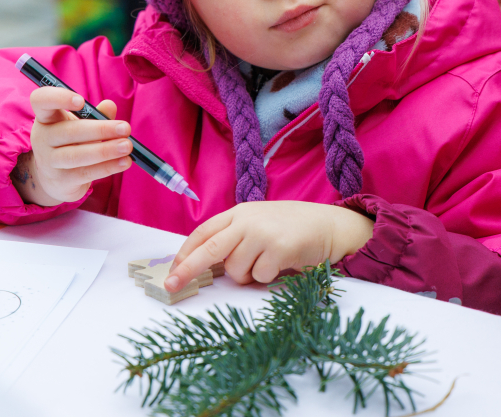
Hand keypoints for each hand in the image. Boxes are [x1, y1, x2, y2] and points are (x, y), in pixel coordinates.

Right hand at [10, 87, 132, 205]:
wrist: (55, 179)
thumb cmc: (70, 143)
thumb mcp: (80, 125)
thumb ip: (95, 114)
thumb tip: (110, 105)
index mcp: (46, 117)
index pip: (41, 100)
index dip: (58, 98)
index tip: (82, 101)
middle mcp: (42, 138)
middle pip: (69, 131)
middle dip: (100, 129)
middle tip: (125, 128)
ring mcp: (49, 161)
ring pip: (77, 155)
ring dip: (105, 150)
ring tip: (127, 146)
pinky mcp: (61, 181)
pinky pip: (85, 173)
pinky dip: (107, 167)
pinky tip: (124, 162)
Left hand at [163, 202, 374, 292]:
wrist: (329, 225)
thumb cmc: (292, 228)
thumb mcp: (259, 223)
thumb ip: (235, 237)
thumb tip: (204, 264)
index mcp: (239, 212)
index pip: (204, 232)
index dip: (185, 252)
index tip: (173, 270)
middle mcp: (247, 220)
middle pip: (209, 249)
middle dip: (187, 270)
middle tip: (170, 287)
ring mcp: (263, 233)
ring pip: (235, 270)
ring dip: (248, 275)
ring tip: (267, 262)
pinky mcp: (278, 249)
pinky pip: (259, 277)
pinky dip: (268, 277)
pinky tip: (282, 264)